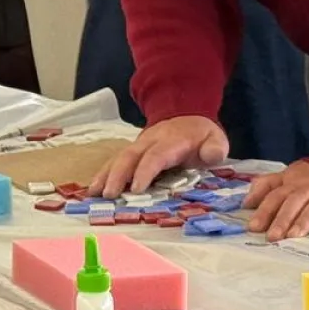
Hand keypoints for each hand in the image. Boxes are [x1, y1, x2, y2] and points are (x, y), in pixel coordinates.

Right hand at [91, 116, 228, 196]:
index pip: (155, 156)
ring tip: (93, 193)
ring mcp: (138, 145)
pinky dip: (103, 174)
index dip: (145, 172)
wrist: (186, 114)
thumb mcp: (215, 139)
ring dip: (105, 175)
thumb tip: (210, 155)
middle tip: (108, 195)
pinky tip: (92, 189)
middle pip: (129, 157)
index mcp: (171, 141)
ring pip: (118, 158)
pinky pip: (115, 161)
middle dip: (117, 175)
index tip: (136, 189)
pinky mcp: (132, 151)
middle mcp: (149, 142)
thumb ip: (214, 148)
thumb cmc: (201, 135)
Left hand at [242, 160, 308, 240]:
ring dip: (306, 220)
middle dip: (282, 218)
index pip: (277, 193)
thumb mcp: (295, 176)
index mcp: (297, 179)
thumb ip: (270, 185)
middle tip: (272, 237)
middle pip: (296, 199)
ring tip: (295, 236)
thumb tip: (246, 202)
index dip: (264, 209)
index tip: (253, 226)